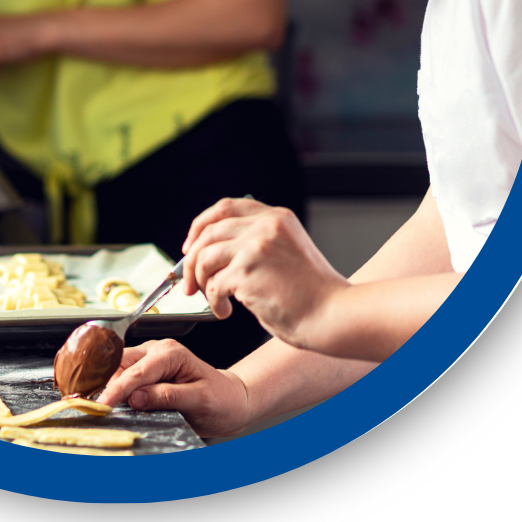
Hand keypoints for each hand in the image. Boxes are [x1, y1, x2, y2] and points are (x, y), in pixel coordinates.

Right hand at [99, 340, 250, 437]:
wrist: (232, 399)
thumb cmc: (221, 399)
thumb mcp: (200, 401)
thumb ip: (168, 397)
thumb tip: (136, 398)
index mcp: (171, 353)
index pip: (136, 372)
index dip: (116, 390)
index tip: (102, 406)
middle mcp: (158, 350)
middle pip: (121, 364)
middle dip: (107, 384)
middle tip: (97, 408)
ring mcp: (151, 358)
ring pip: (119, 367)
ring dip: (109, 386)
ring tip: (102, 406)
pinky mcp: (147, 369)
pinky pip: (125, 374)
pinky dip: (115, 387)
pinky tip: (112, 401)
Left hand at [181, 197, 348, 350]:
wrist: (333, 314)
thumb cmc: (311, 293)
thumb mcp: (287, 251)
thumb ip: (258, 242)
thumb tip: (213, 252)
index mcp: (277, 217)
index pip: (225, 207)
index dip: (200, 225)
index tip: (190, 246)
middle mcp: (266, 226)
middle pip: (208, 232)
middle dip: (191, 259)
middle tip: (188, 281)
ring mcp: (256, 246)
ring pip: (205, 257)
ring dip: (200, 282)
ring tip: (213, 300)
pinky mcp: (247, 271)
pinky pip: (213, 284)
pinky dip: (213, 301)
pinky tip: (225, 311)